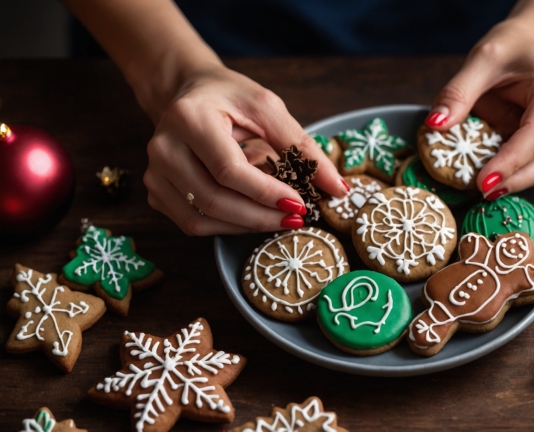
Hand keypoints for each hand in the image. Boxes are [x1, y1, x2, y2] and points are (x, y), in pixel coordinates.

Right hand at [143, 66, 347, 234]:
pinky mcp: (157, 192)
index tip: (300, 204)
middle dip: (260, 216)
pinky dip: (228, 227)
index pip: (229, 170)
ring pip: (202, 219)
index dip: (266, 193)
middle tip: (295, 218)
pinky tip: (253, 217)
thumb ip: (302, 146)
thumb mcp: (268, 109)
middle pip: (214, 200)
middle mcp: (163, 148)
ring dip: (246, 226)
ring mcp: (154, 173)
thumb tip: (337, 188)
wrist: (188, 92)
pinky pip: (194, 223)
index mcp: (189, 118)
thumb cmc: (230, 98)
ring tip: (278, 218)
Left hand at [426, 20, 533, 198]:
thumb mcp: (481, 61)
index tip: (482, 183)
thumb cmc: (511, 48)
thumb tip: (435, 124)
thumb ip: (457, 93)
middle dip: (514, 180)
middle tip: (481, 194)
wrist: (533, 44)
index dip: (510, 163)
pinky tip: (495, 179)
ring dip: (517, 181)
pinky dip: (518, 173)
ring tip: (484, 191)